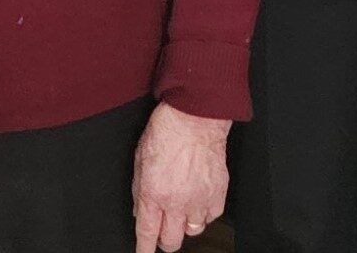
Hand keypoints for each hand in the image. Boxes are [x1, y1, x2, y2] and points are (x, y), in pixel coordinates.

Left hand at [132, 102, 229, 250]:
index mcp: (153, 193)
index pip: (147, 233)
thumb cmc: (167, 132)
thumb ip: (138, 189)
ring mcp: (199, 199)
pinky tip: (198, 200)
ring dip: (184, 225)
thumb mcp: (139, 159)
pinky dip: (204, 212)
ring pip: (193, 231)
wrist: (196, 118)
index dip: (144, 249)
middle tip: (162, 231)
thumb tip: (139, 210)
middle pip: (171, 241)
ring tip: (181, 210)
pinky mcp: (218, 194)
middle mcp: (176, 201)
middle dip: (164, 241)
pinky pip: (211, 216)